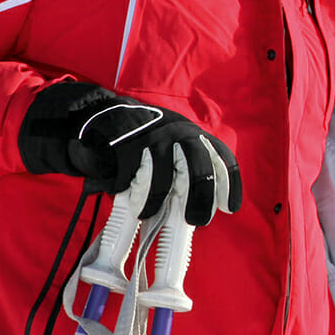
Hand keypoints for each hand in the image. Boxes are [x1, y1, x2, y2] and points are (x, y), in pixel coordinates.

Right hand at [18, 82, 240, 224]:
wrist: (105, 112)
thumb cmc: (145, 138)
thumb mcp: (175, 142)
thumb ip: (191, 164)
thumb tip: (206, 202)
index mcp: (194, 134)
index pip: (221, 158)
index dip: (229, 185)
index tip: (229, 208)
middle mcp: (179, 133)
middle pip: (199, 170)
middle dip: (201, 200)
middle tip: (197, 221)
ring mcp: (153, 138)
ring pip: (163, 179)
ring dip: (156, 203)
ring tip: (148, 215)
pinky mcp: (128, 146)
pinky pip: (133, 177)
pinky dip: (130, 192)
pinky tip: (126, 198)